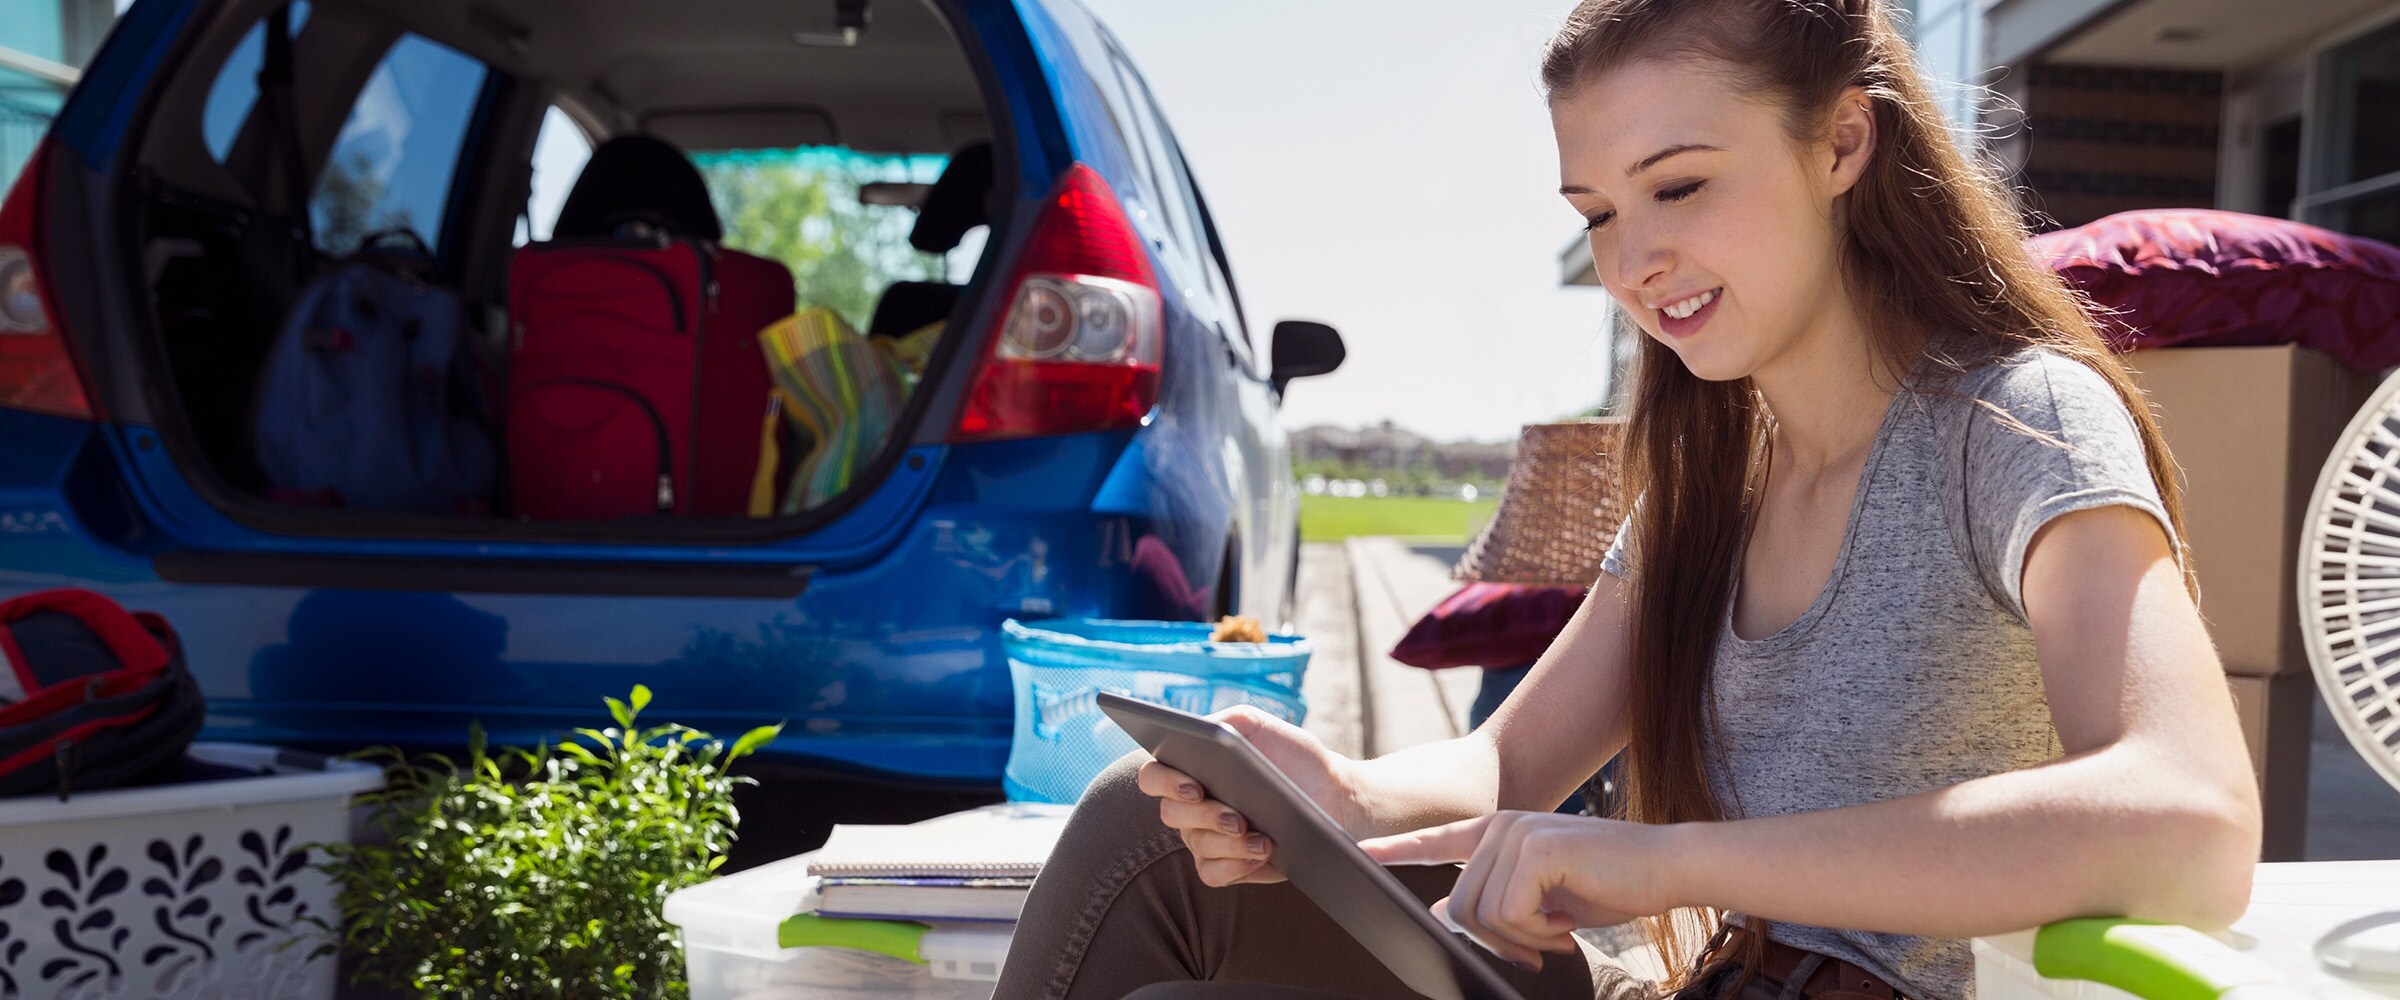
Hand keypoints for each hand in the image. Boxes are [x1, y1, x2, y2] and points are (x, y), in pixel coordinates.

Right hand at [1133, 705, 1355, 887]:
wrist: (1331, 794)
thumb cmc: (1291, 756)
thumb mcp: (1259, 727)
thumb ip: (1225, 722)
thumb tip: (1202, 731)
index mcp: (1191, 768)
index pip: (1153, 776)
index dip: (1164, 781)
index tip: (1194, 785)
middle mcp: (1191, 806)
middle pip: (1171, 814)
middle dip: (1205, 816)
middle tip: (1237, 818)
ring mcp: (1206, 838)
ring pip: (1197, 845)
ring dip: (1229, 843)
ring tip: (1262, 838)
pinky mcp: (1228, 867)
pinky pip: (1212, 874)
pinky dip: (1235, 866)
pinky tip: (1261, 855)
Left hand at [1358, 811, 1676, 970]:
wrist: (1665, 867)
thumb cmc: (1609, 883)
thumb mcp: (1542, 899)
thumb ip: (1493, 898)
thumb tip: (1445, 911)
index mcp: (1499, 831)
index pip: (1436, 841)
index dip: (1397, 850)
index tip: (1361, 853)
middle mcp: (1500, 826)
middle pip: (1462, 906)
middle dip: (1499, 940)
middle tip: (1541, 946)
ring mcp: (1515, 833)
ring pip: (1483, 914)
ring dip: (1524, 937)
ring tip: (1559, 927)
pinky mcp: (1533, 850)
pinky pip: (1509, 914)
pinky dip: (1539, 932)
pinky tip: (1567, 921)